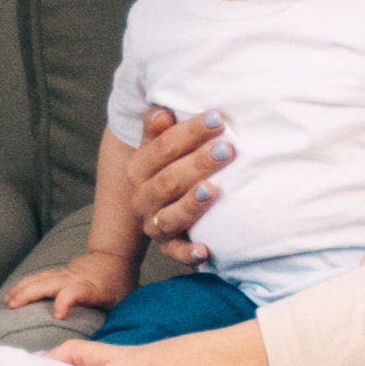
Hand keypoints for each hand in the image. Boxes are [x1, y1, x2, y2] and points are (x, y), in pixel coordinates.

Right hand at [2, 249, 138, 318]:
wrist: (114, 258)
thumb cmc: (118, 285)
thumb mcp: (121, 302)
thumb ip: (110, 320)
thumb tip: (100, 344)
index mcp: (90, 288)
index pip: (75, 292)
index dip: (65, 301)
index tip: (57, 316)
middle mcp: (74, 278)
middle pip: (48, 282)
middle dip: (30, 293)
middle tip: (13, 306)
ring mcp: (64, 273)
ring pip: (40, 277)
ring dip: (22, 288)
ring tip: (8, 300)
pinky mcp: (58, 272)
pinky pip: (38, 276)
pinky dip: (24, 283)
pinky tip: (13, 292)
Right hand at [126, 106, 230, 264]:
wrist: (160, 201)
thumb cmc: (172, 162)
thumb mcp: (161, 143)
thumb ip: (158, 127)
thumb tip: (162, 112)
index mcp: (138, 168)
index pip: (161, 148)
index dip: (189, 132)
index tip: (217, 118)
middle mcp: (142, 197)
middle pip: (168, 180)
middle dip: (198, 163)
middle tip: (226, 149)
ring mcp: (154, 223)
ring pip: (170, 215)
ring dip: (191, 204)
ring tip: (213, 190)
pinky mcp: (169, 245)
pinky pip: (176, 252)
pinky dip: (188, 253)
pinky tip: (205, 250)